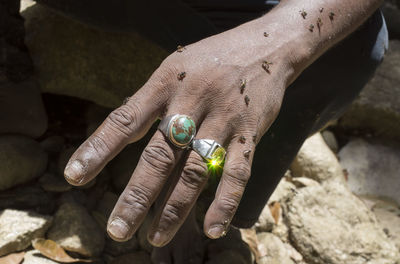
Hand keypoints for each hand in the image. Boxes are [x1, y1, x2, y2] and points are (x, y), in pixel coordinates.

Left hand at [63, 20, 299, 245]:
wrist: (266, 45)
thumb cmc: (212, 59)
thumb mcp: (175, 67)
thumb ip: (152, 100)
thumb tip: (124, 131)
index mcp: (166, 84)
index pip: (126, 119)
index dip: (99, 148)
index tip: (75, 177)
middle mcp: (192, 102)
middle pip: (160, 155)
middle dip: (137, 195)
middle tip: (117, 229)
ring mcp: (223, 119)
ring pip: (195, 170)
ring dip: (174, 208)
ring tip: (156, 238)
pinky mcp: (250, 133)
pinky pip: (237, 172)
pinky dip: (225, 202)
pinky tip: (213, 228)